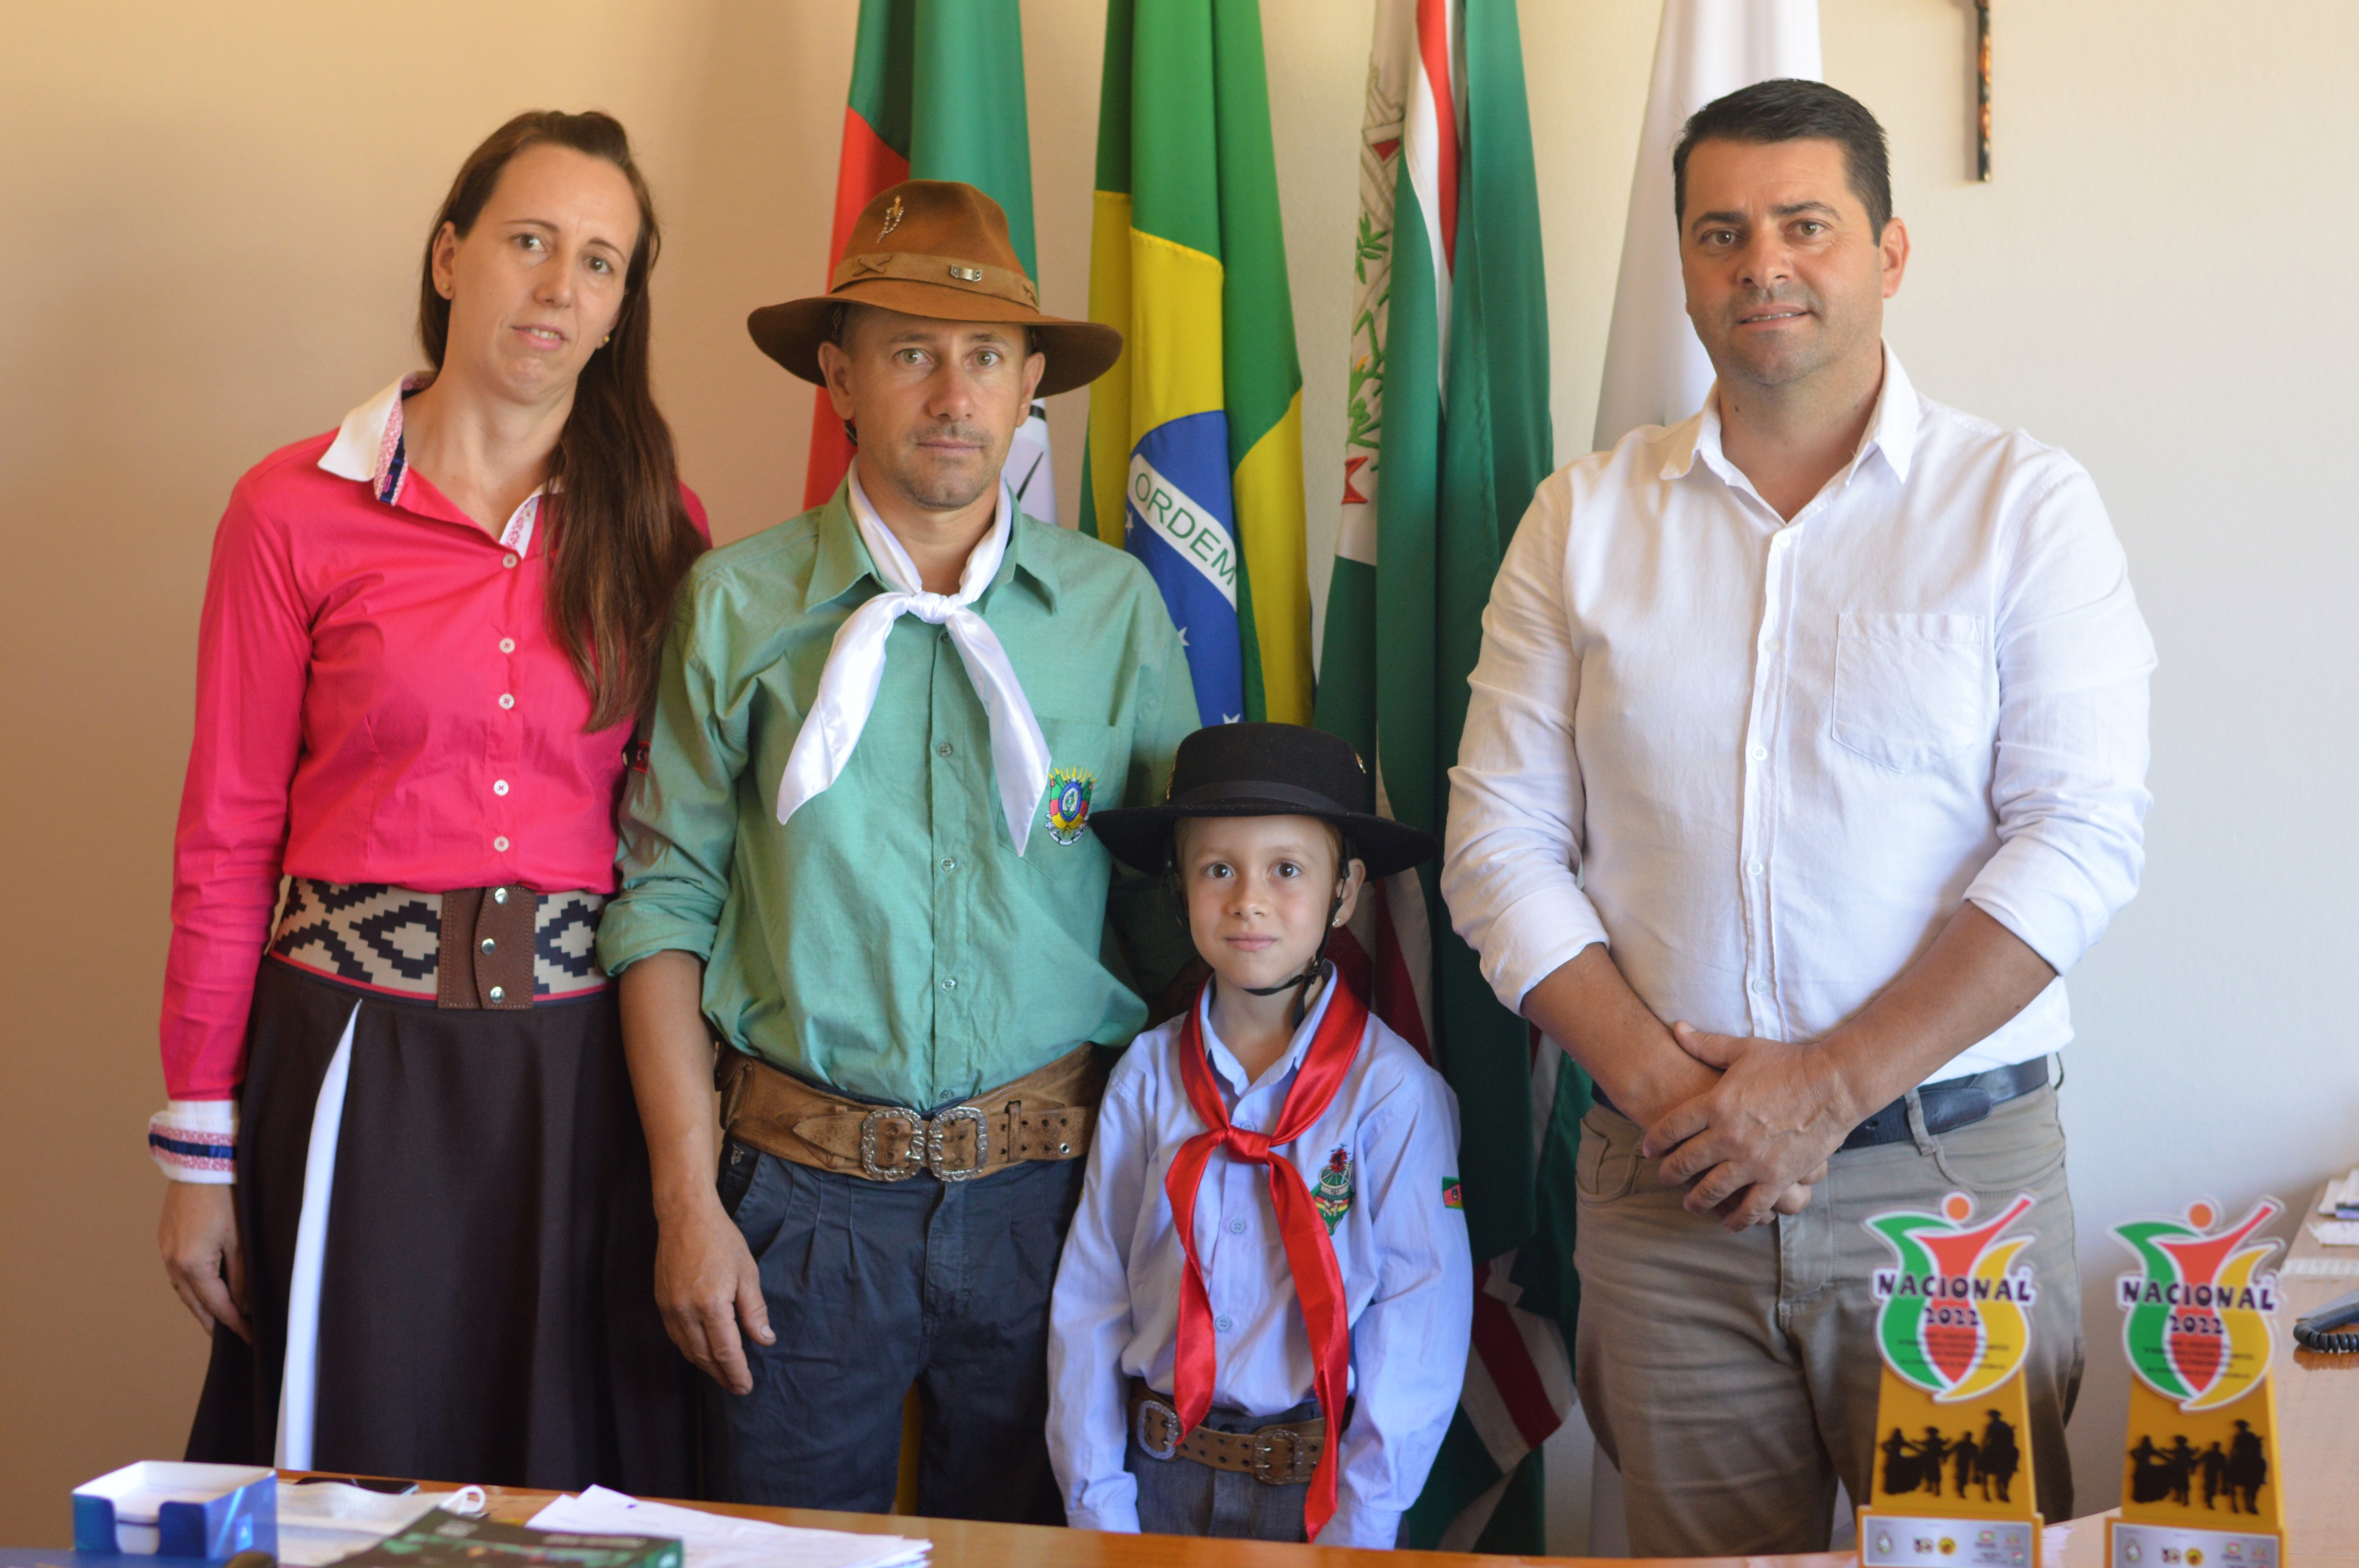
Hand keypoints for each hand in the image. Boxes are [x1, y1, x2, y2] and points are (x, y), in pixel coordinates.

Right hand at [159, 1182, 248, 1340]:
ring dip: (202, 1305)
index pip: (217, 1307)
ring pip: (184, 1290)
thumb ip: (241, 1277)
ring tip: (220, 1318)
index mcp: (192, 1265)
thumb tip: (243, 1307)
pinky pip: (178, 1272)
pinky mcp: (165, 1237)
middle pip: (195, 1304)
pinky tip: (204, 1288)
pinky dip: (192, 1286)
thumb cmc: (227, 1196)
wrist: (202, 1161)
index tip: (251, 1337)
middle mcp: (172, 1262)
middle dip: (215, 1322)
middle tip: (234, 1337)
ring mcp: (165, 1250)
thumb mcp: (242, 1240)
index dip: (235, 1324)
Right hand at [652, 1190, 773, 1394]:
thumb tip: (765, 1340)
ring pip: (688, 1350)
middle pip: (705, 1357)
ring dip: (706, 1366)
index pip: (726, 1352)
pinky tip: (702, 1352)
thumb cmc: (721, 1240)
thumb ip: (755, 1311)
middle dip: (722, 1376)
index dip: (737, 1373)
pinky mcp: (661, 1302)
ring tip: (723, 1375)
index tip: (746, 1387)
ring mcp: (670, 1308)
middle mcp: (686, 1311)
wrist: (685, 1216)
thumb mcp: (747, 1273)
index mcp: (711, 1305)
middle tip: (737, 1387)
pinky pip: (676, 1337)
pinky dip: (691, 1350)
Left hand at [1642, 1023, 1859, 1230]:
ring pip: (1713, 1189)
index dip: (1655, 1140)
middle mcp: (1728, 1136)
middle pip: (1685, 1162)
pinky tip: (1728, 1223)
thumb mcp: (1743, 1050)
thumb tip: (1676, 1028)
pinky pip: (1752, 1206)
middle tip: (1664, 1178)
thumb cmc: (1789, 1063)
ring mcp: (1753, 1160)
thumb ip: (1706, 1045)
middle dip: (1669, 1173)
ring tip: (1689, 1203)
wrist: (1834, 1083)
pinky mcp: (1778, 1177)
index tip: (1648, 1149)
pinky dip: (1738, 1219)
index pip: (1671, 1128)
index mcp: (1716, 1104)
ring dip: (1696, 1200)